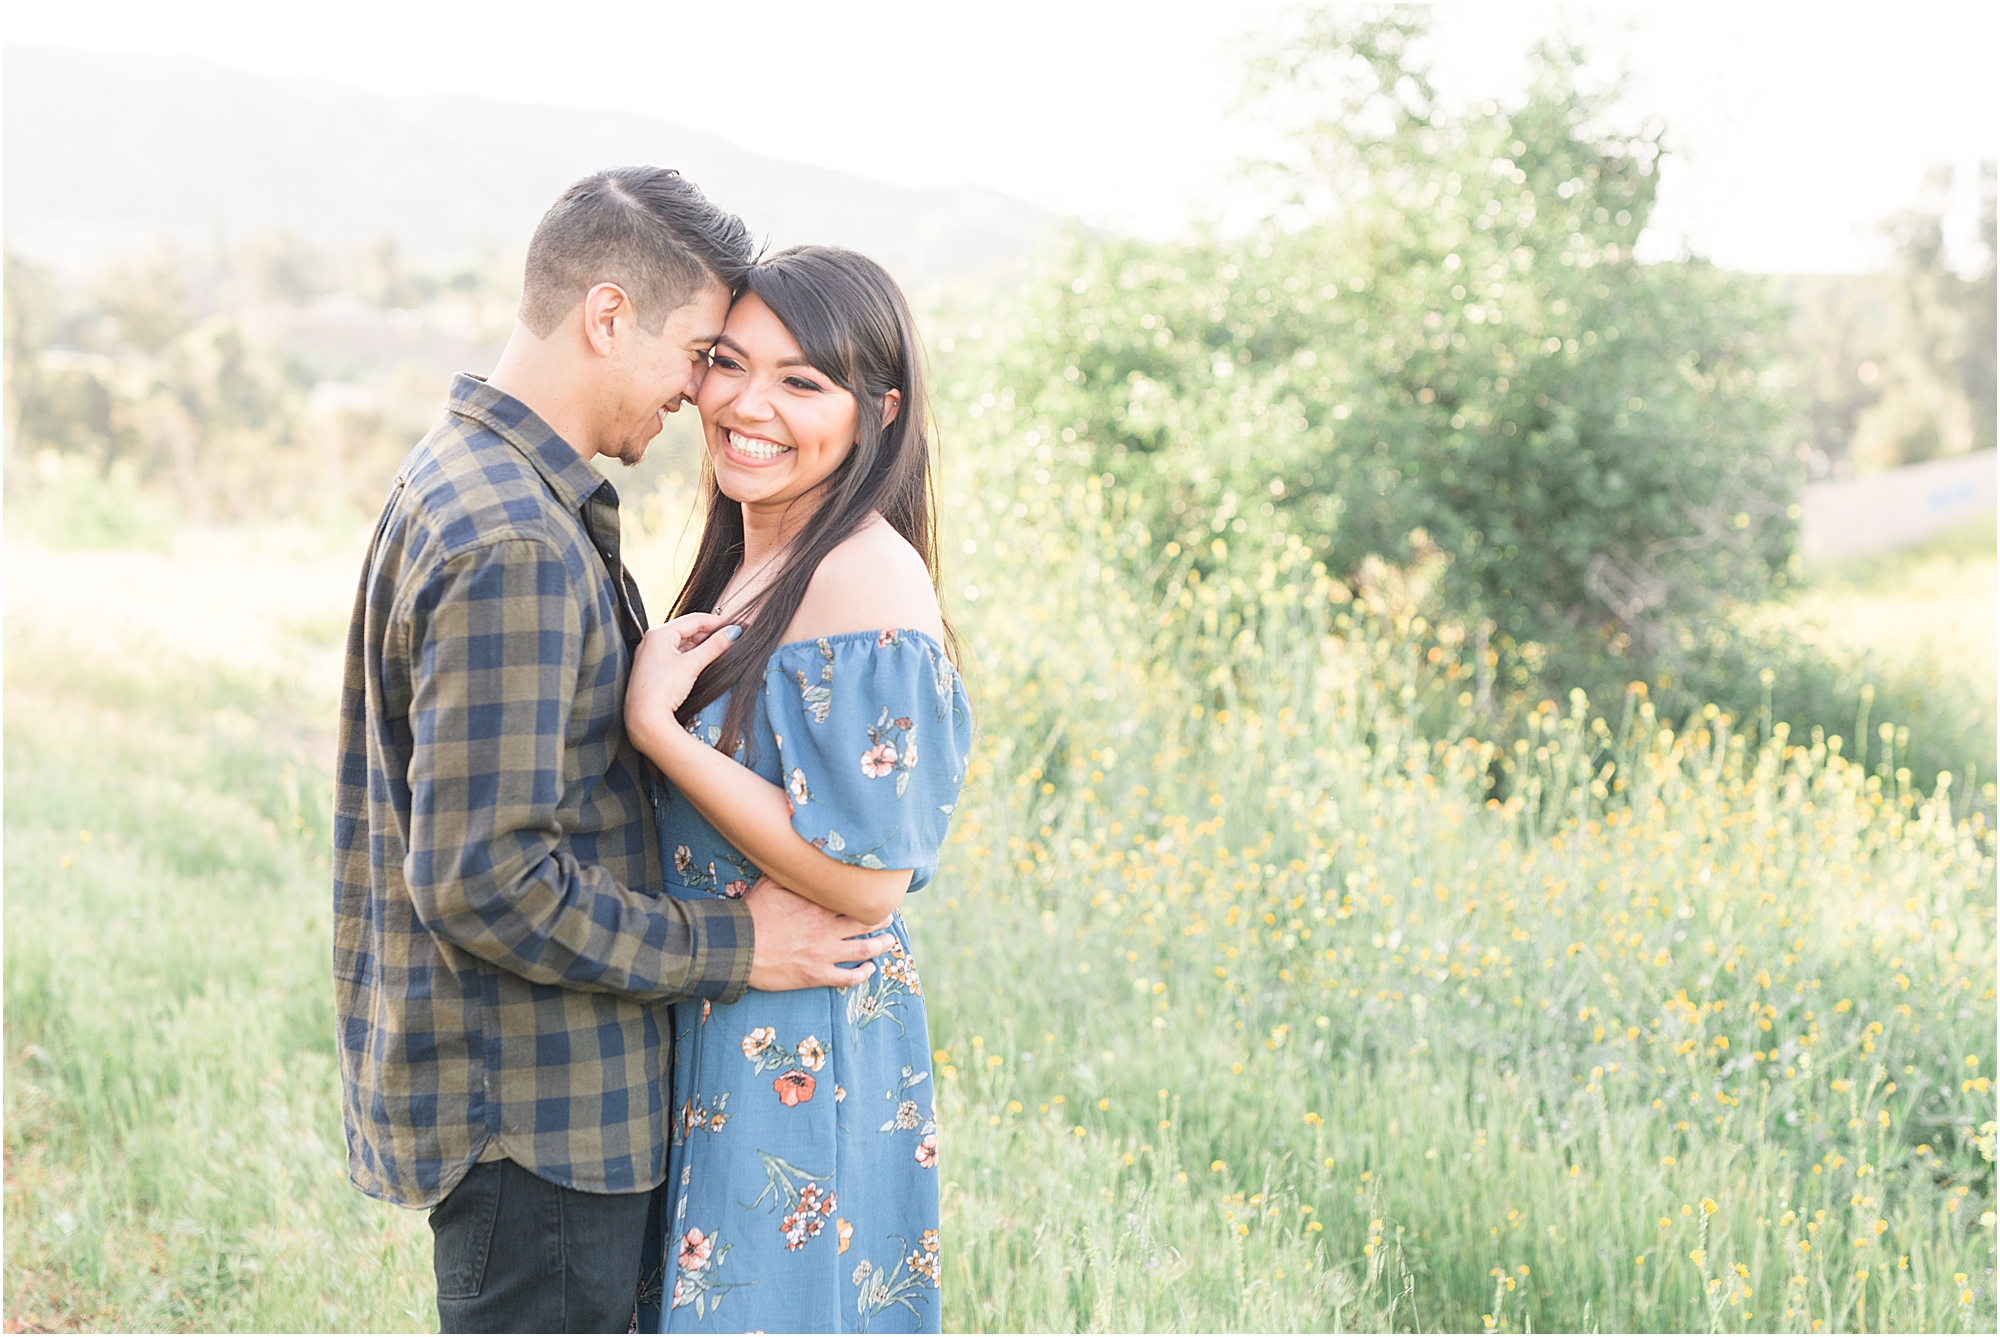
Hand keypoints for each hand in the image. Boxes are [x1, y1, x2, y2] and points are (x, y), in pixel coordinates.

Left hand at [626, 612, 738, 756]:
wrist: (644, 719)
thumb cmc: (662, 689)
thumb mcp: (692, 664)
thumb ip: (715, 646)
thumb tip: (733, 633)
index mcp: (659, 633)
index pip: (694, 620)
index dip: (717, 622)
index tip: (735, 626)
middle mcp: (652, 641)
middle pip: (688, 631)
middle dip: (710, 635)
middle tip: (731, 639)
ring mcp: (651, 655)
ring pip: (683, 644)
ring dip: (702, 646)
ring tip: (721, 651)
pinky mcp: (653, 670)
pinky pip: (676, 656)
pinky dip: (691, 657)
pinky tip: (703, 663)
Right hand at [743, 878, 896, 990]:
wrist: (739, 946)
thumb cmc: (752, 913)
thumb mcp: (771, 882)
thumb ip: (791, 870)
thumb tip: (799, 848)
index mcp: (818, 903)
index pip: (851, 898)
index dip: (865, 896)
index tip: (873, 893)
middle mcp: (826, 927)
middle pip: (863, 921)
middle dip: (880, 919)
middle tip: (889, 916)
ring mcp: (824, 952)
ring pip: (863, 948)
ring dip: (880, 945)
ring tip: (890, 941)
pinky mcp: (816, 974)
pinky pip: (847, 977)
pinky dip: (862, 974)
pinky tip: (870, 970)